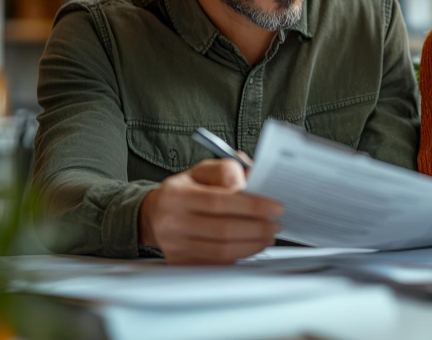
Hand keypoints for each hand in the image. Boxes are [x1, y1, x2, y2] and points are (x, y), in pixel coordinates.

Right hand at [139, 158, 283, 264]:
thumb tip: (245, 180)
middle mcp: (172, 222)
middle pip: (223, 230)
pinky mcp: (180, 262)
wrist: (155, 215)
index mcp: (177, 194)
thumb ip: (225, 168)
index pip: (219, 201)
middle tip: (276, 224)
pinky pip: (216, 263)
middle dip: (257, 228)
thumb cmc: (187, 189)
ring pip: (222, 251)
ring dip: (252, 244)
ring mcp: (174, 246)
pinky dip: (239, 256)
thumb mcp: (202, 170)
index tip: (275, 207)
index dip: (251, 206)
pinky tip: (252, 246)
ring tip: (269, 235)